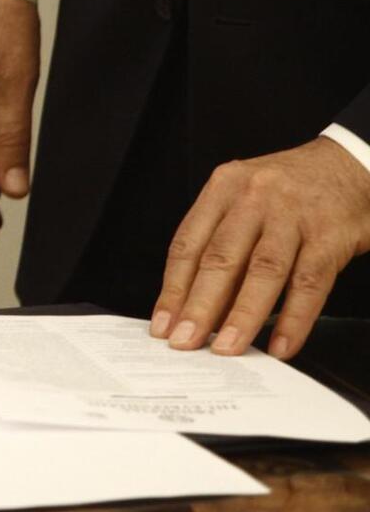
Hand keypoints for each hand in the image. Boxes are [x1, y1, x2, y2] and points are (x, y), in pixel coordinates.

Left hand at [151, 136, 369, 359]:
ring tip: (226, 347)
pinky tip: (280, 344)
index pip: (188, 244)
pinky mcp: (330, 235)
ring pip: (263, 271)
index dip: (173, 288)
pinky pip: (310, 283)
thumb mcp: (245, 198)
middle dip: (198, 306)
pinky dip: (294, 318)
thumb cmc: (288, 190)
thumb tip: (198, 304)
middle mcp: (254, 198)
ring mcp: (293, 216)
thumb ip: (222, 241)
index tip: (162, 323)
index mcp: (223, 188)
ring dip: (242, 315)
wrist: (348, 164)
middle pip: (220, 258)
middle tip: (184, 341)